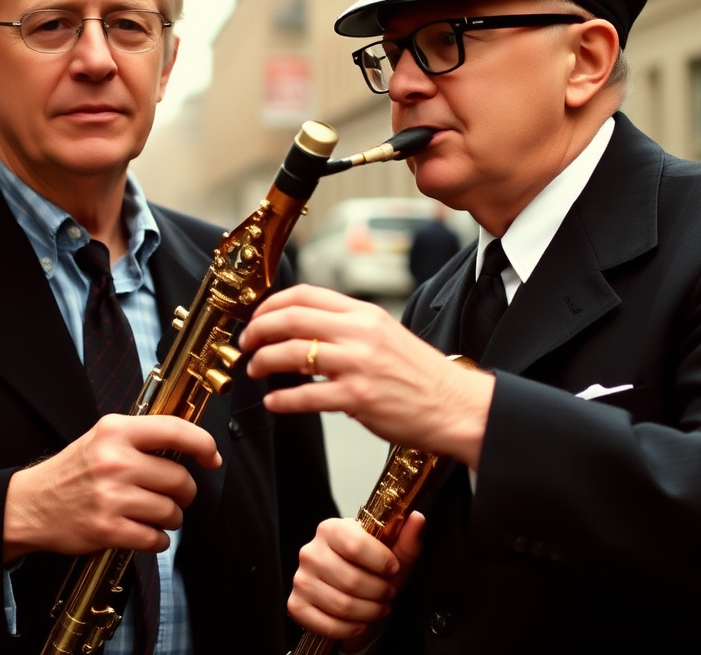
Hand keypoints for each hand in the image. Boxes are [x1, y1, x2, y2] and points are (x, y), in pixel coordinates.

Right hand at [3, 414, 220, 560]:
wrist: (30, 505)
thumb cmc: (73, 470)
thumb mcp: (104, 437)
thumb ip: (142, 437)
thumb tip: (190, 443)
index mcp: (117, 431)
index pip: (175, 430)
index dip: (204, 443)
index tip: (213, 456)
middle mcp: (115, 461)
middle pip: (179, 478)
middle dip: (185, 491)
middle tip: (176, 493)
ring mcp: (111, 496)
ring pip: (171, 510)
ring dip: (173, 517)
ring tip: (159, 514)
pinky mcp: (107, 529)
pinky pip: (154, 538)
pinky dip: (158, 540)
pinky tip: (148, 533)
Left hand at [239, 284, 493, 466]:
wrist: (454, 404)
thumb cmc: (419, 374)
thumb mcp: (384, 333)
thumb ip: (348, 326)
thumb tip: (305, 327)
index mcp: (364, 313)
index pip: (306, 295)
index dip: (272, 304)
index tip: (257, 318)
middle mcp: (360, 333)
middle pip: (292, 318)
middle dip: (259, 330)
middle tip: (246, 343)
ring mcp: (358, 365)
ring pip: (293, 353)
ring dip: (264, 361)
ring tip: (255, 370)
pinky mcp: (358, 398)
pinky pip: (307, 396)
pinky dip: (283, 400)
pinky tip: (274, 402)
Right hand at [288, 513, 425, 645]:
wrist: (352, 590)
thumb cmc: (372, 568)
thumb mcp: (394, 553)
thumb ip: (407, 537)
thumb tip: (417, 518)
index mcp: (331, 530)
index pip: (354, 545)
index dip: (380, 561)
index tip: (393, 568)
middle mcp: (312, 552)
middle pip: (351, 580)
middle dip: (378, 592)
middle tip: (388, 593)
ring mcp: (302, 578)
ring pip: (341, 605)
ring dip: (368, 613)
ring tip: (378, 608)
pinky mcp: (297, 604)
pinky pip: (325, 624)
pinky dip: (348, 629)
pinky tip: (359, 622)